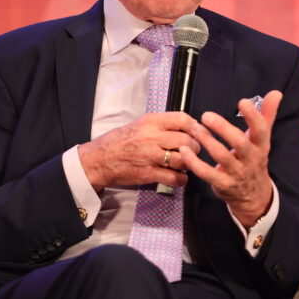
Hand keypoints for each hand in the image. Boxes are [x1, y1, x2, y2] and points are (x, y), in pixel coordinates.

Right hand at [78, 112, 200, 191]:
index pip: (183, 119)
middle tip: (193, 151)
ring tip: (186, 164)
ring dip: (190, 164)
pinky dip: (181, 179)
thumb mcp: (139, 124)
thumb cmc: (118, 141)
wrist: (99, 159)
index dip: (196, 127)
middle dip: (195, 147)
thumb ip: (160, 125)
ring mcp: (150, 156)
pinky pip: (175, 178)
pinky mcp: (148, 174)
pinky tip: (179, 177)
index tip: (199, 132)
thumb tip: (184, 126)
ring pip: (184, 159)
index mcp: (151, 121)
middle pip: (187, 140)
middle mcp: (152, 137)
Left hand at [179, 90, 282, 227]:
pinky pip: (207, 173)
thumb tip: (276, 92)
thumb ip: (267, 114)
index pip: (261, 130)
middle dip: (223, 128)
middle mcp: (251, 159)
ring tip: (194, 128)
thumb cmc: (254, 159)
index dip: (253, 116)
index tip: (243, 101)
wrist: (254, 196)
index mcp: (261, 145)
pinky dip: (194, 163)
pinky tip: (184, 151)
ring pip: (221, 156)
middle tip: (206, 115)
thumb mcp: (262, 139)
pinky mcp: (223, 184)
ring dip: (206, 141)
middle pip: (239, 143)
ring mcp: (237, 173)